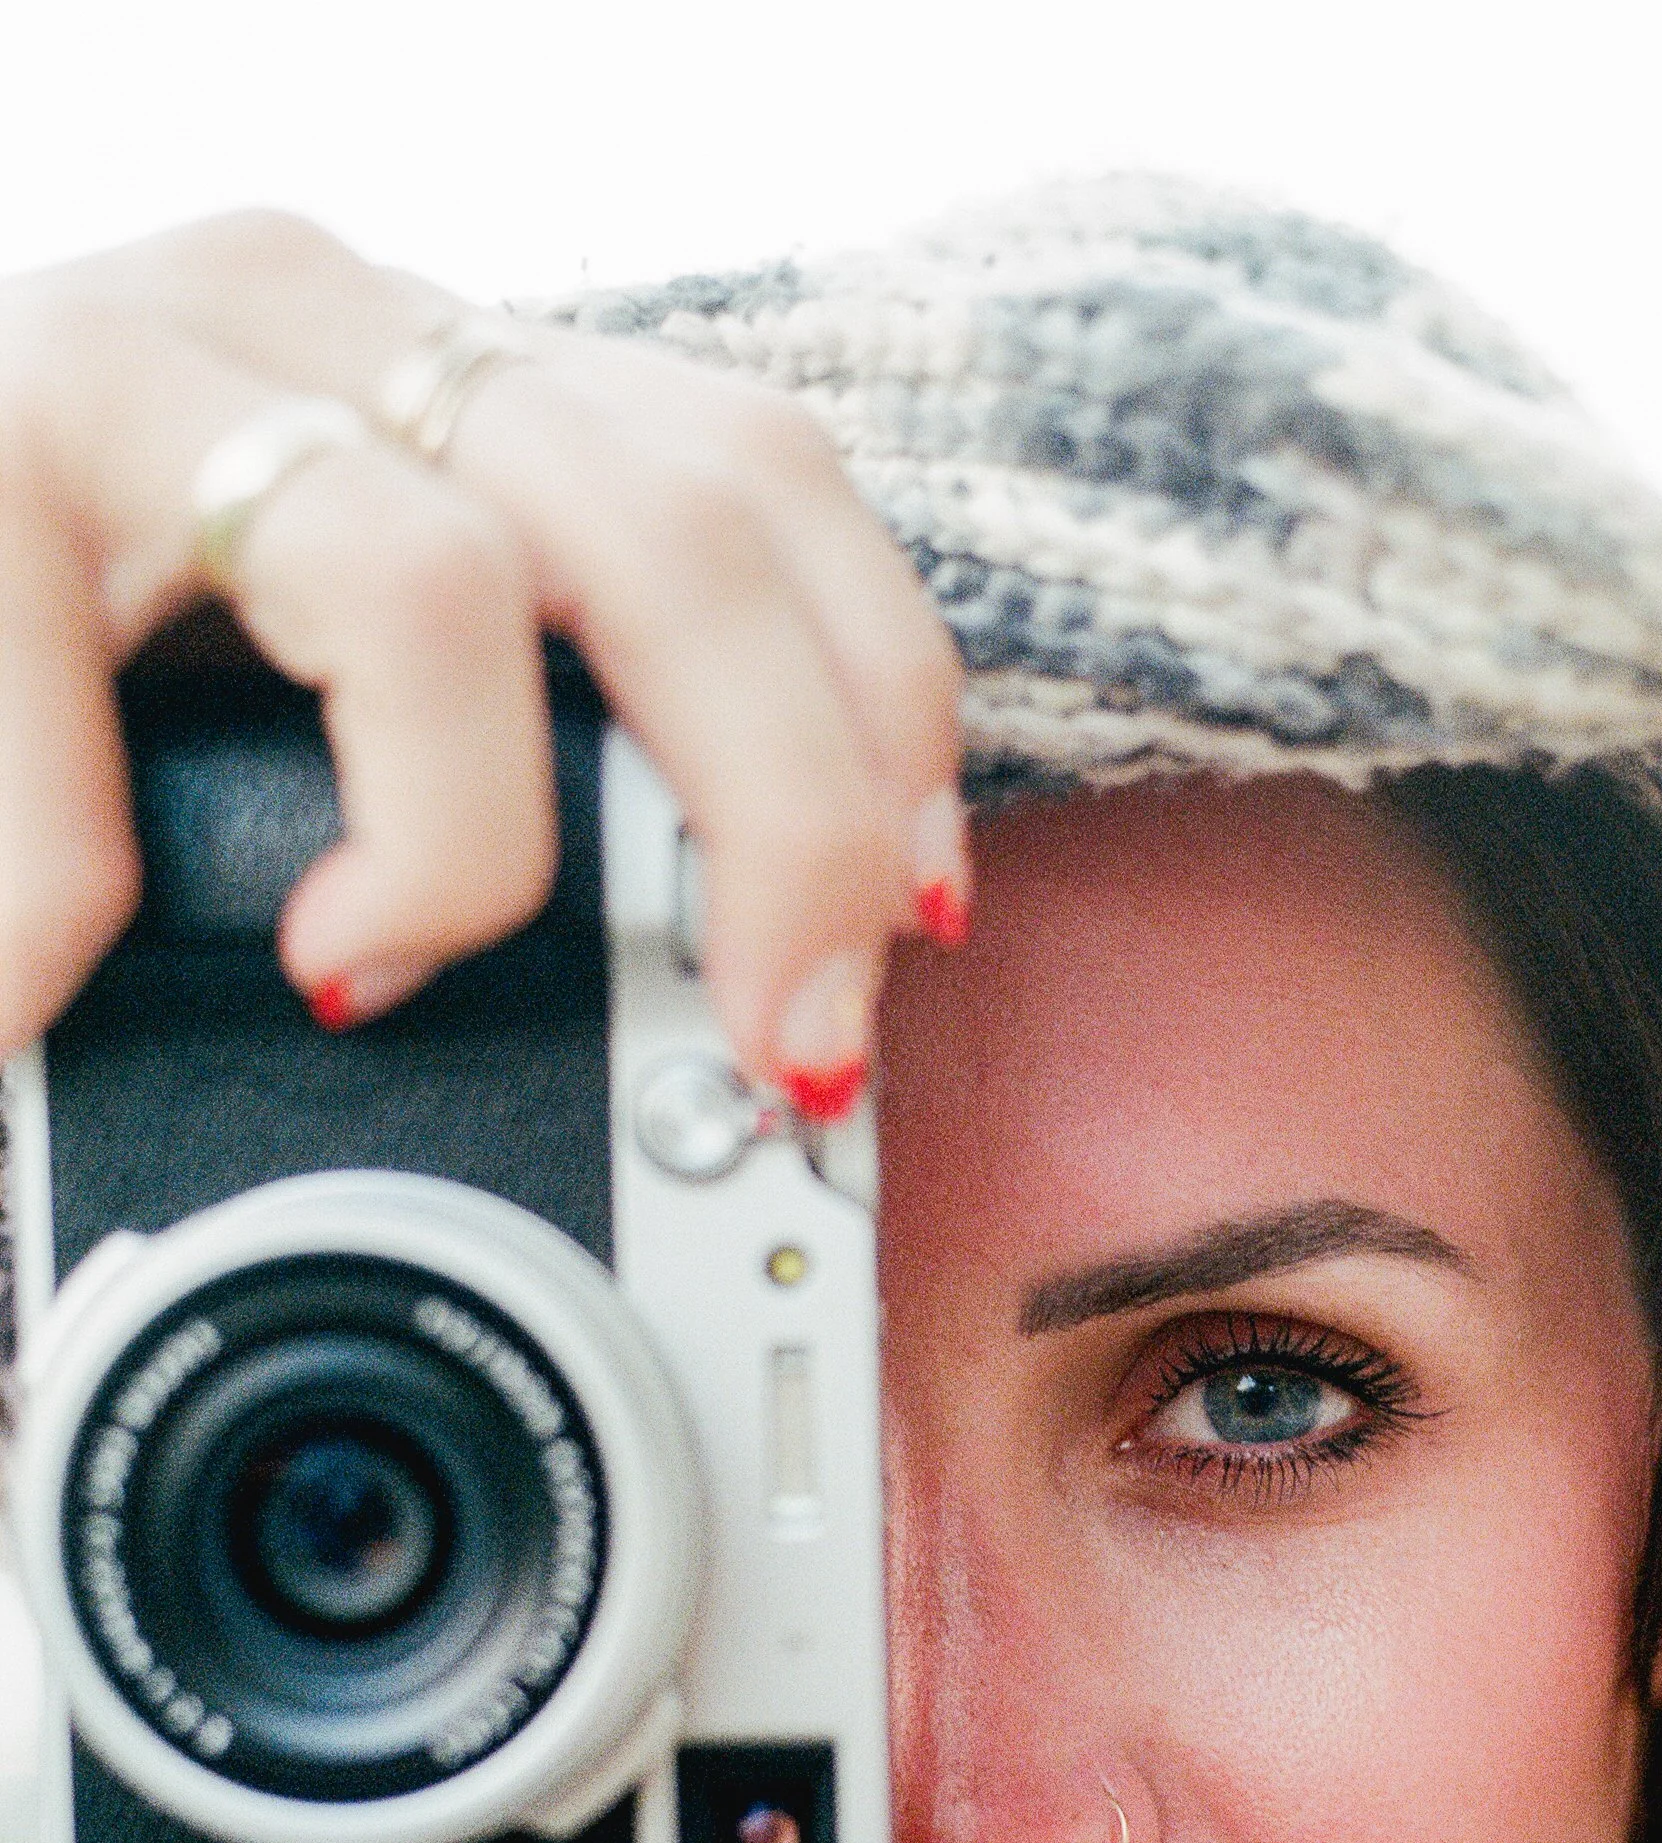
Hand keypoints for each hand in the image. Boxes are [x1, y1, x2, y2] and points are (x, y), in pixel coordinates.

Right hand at [0, 210, 967, 1100]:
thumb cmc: (49, 624)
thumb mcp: (319, 647)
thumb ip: (501, 736)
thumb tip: (717, 990)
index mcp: (446, 373)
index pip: (764, 485)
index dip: (880, 707)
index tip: (915, 914)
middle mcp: (324, 320)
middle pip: (681, 528)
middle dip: (784, 822)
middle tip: (771, 1046)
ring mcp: (139, 361)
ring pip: (431, 589)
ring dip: (451, 851)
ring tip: (361, 975)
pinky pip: (82, 702)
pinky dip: (74, 889)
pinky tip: (43, 981)